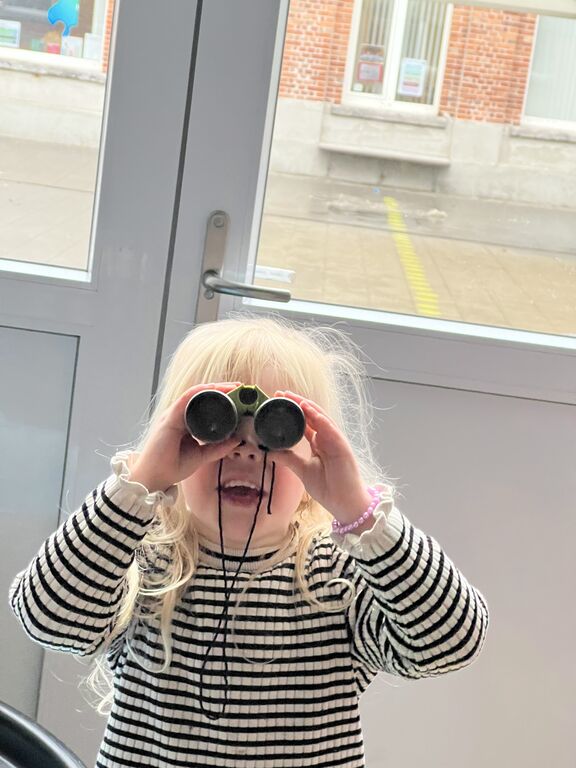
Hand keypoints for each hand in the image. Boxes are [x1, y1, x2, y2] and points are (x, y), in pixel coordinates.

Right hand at [128, 382, 242, 492]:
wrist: (154, 477)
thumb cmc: (172, 466)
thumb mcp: (202, 455)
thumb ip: (218, 448)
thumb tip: (237, 440)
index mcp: (187, 423)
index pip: (205, 405)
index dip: (222, 398)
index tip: (239, 396)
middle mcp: (180, 416)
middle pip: (202, 397)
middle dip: (221, 390)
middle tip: (239, 387)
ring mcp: (174, 415)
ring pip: (195, 395)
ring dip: (213, 388)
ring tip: (230, 386)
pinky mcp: (169, 419)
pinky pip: (184, 400)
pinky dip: (198, 393)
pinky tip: (212, 389)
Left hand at [269, 391, 371, 522]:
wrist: (345, 503)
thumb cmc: (329, 488)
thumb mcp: (303, 470)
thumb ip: (289, 459)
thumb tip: (270, 451)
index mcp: (319, 443)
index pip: (304, 422)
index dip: (292, 412)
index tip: (277, 402)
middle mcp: (327, 438)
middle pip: (311, 416)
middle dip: (297, 403)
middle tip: (280, 393)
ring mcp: (335, 441)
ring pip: (321, 418)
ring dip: (307, 406)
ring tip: (292, 396)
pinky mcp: (342, 446)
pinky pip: (330, 429)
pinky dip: (320, 419)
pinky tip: (310, 411)